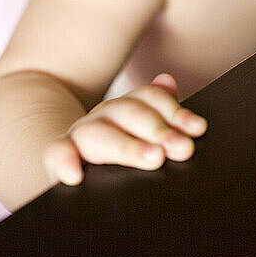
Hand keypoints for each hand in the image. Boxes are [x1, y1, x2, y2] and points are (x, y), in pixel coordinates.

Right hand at [42, 73, 207, 185]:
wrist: (68, 159)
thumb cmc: (115, 148)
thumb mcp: (138, 128)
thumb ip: (158, 107)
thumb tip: (168, 80)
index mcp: (126, 108)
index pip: (150, 99)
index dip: (175, 112)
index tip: (198, 129)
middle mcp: (104, 115)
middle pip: (131, 114)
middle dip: (160, 130)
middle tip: (183, 149)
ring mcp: (80, 134)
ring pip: (100, 133)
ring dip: (128, 146)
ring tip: (154, 159)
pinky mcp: (59, 156)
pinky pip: (58, 153)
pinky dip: (65, 161)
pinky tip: (75, 176)